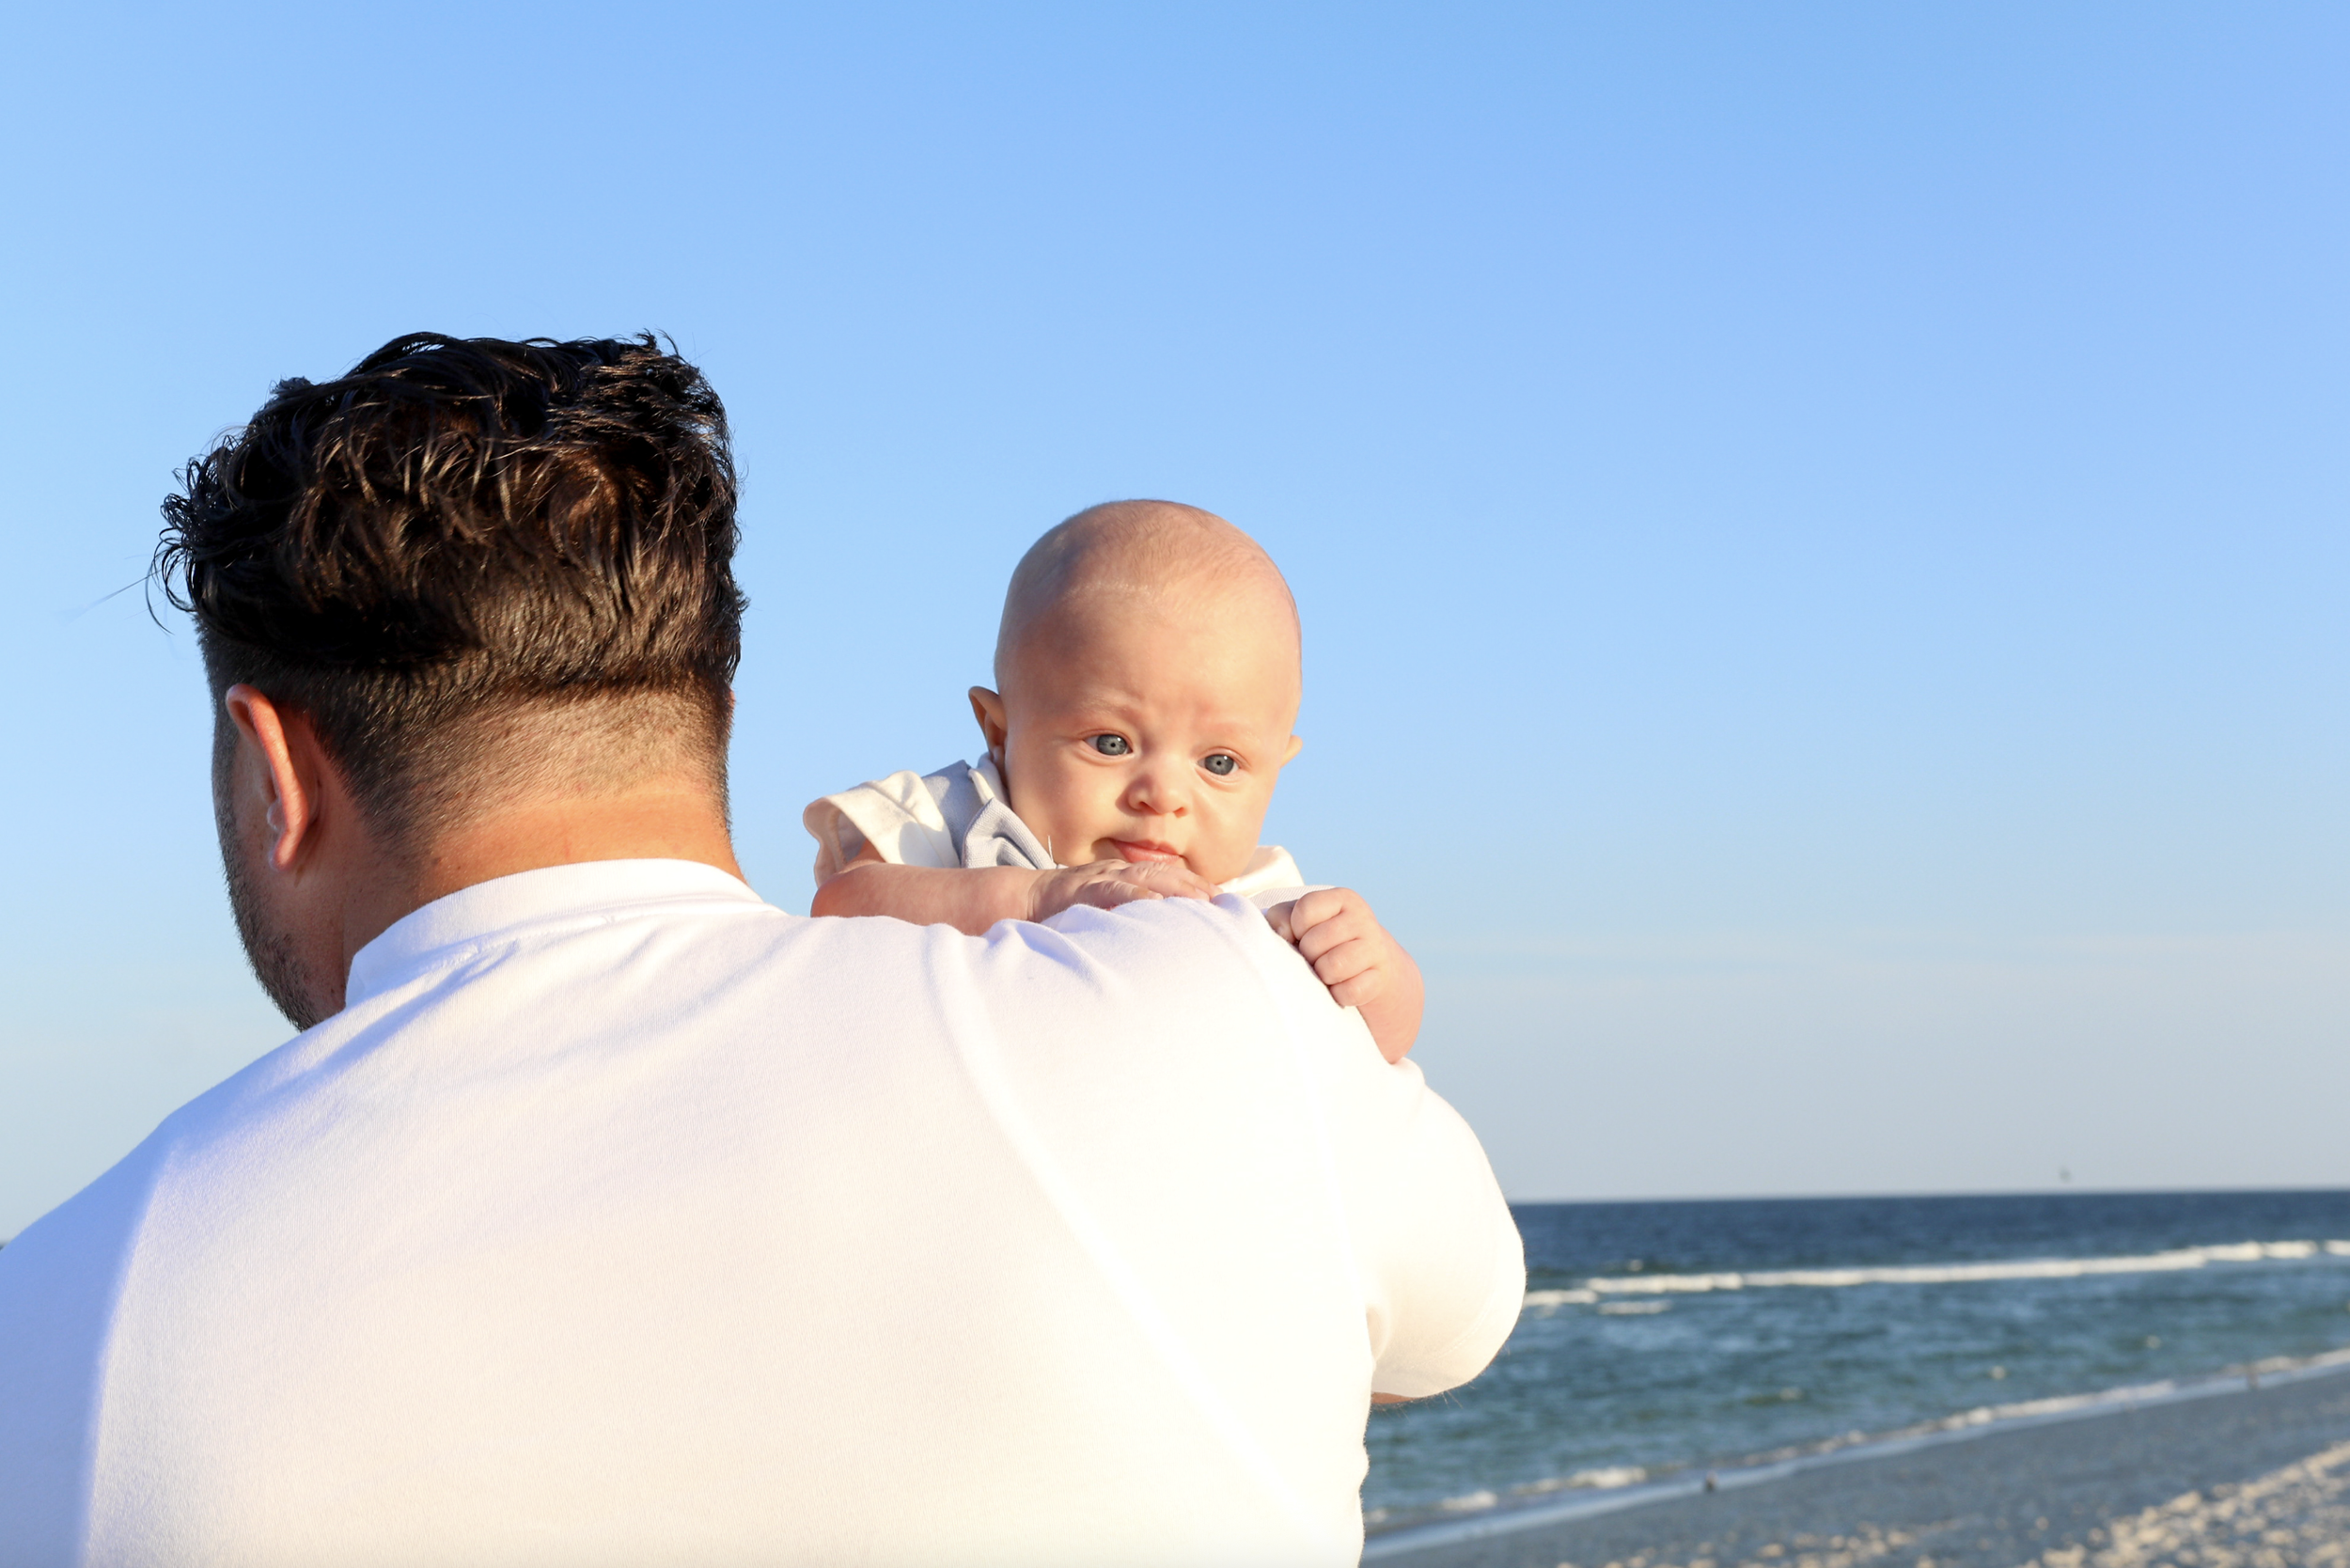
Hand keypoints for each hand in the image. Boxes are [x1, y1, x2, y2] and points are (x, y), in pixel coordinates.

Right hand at [1025, 859, 1218, 921]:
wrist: (1023, 899)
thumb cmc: (1066, 909)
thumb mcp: (1103, 908)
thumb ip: (1128, 914)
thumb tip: (1159, 933)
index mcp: (1124, 876)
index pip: (1167, 875)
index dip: (1195, 883)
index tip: (1222, 898)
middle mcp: (1116, 872)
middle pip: (1164, 872)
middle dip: (1194, 884)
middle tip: (1221, 901)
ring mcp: (1099, 878)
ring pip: (1144, 877)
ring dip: (1174, 887)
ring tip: (1199, 900)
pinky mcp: (1080, 890)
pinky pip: (1110, 890)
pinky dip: (1133, 894)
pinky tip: (1152, 902)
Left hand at [1265, 887, 1423, 1062]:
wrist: (1366, 965)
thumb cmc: (1321, 939)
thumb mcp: (1300, 920)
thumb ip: (1281, 918)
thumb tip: (1283, 934)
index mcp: (1342, 899)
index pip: (1306, 909)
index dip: (1295, 927)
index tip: (1301, 934)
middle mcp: (1362, 918)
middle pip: (1315, 942)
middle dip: (1307, 955)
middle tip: (1314, 957)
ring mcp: (1375, 948)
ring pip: (1333, 967)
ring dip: (1322, 975)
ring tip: (1325, 972)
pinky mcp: (1380, 977)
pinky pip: (1350, 991)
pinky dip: (1338, 994)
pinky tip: (1339, 987)